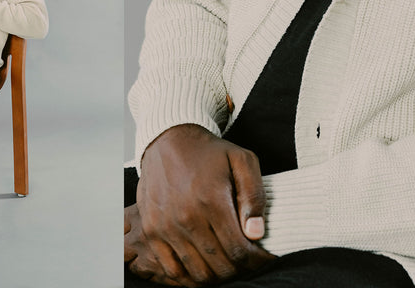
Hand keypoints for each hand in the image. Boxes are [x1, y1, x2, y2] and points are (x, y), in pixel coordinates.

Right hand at [137, 124, 274, 285]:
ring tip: (227, 263)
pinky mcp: (151, 231)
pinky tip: (203, 267)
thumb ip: (254, 196)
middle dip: (240, 270)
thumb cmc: (209, 152)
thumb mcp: (242, 160)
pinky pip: (172, 270)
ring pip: (198, 273)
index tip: (264, 258)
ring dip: (217, 276)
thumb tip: (255, 233)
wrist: (168, 140)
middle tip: (247, 260)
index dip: (257, 261)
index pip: (239, 250)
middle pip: (220, 267)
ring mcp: (165, 227)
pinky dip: (190, 278)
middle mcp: (185, 217)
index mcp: (211, 200)